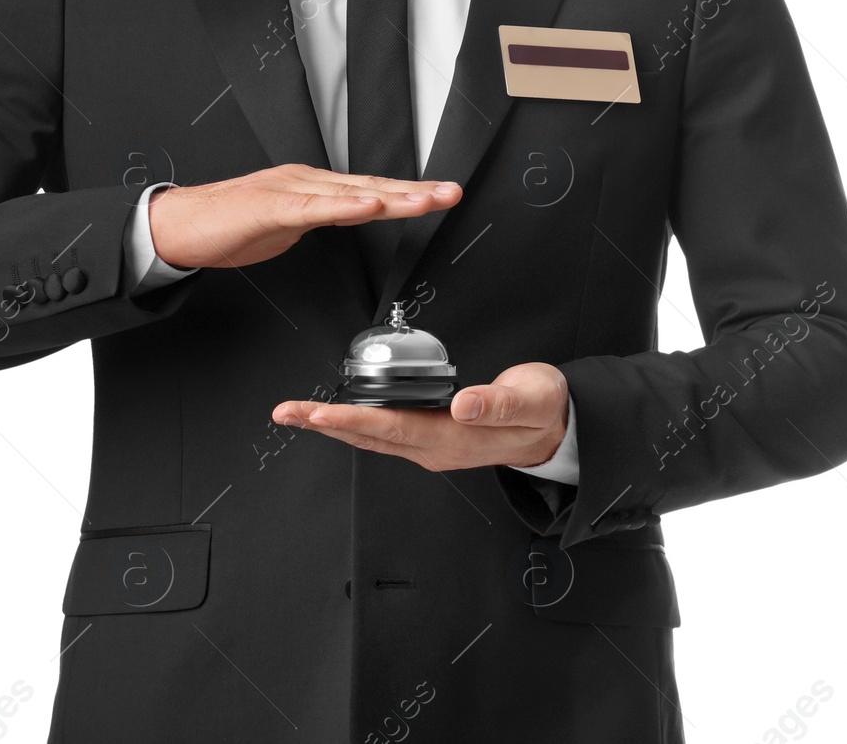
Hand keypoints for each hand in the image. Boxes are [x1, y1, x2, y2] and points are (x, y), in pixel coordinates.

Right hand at [147, 164, 461, 270]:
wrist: (179, 226)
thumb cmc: (226, 227)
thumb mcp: (284, 227)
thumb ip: (314, 219)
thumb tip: (340, 219)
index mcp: (310, 188)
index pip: (368, 190)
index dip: (406, 193)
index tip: (440, 195)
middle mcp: (305, 182)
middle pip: (369, 186)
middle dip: (413, 191)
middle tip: (452, 192)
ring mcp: (288, 191)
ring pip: (349, 193)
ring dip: (390, 196)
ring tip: (424, 200)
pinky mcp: (269, 207)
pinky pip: (313, 208)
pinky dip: (344, 207)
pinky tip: (369, 206)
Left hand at [272, 362, 569, 472]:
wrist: (559, 429)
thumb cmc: (545, 410)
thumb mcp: (532, 399)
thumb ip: (499, 403)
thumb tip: (463, 404)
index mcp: (456, 438)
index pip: (393, 428)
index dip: (352, 419)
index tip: (318, 411)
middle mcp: (437, 448)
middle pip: (371, 437)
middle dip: (325, 424)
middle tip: (286, 412)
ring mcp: (433, 447)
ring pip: (373, 439)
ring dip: (333, 426)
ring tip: (299, 415)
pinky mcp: (433, 438)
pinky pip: (385, 435)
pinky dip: (355, 424)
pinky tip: (338, 417)